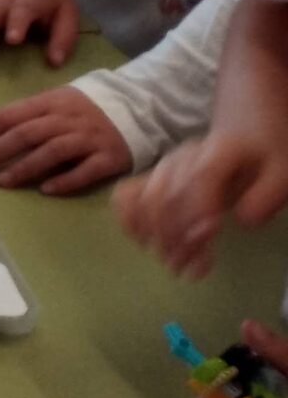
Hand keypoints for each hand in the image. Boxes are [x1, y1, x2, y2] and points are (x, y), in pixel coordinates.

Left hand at [0, 86, 131, 193]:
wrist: (144, 105)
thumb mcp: (59, 100)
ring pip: (51, 152)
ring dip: (23, 167)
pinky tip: (46, 190)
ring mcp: (90, 137)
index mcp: (50, 102)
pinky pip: (85, 171)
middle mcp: (68, 118)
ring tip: (2, 182)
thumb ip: (31, 114)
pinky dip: (64, 181)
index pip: (8, 116)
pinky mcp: (110, 156)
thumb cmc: (90, 107)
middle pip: (25, 134)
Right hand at [115, 133, 287, 279]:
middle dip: (177, 238)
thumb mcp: (282, 173)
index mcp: (219, 152)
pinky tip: (143, 242)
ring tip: (174, 263)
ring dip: (155, 237)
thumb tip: (241, 222)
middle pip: (169, 196)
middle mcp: (184, 158)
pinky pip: (126, 195)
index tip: (207, 238)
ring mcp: (164, 166)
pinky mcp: (152, 176)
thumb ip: (265, 198)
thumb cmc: (264, 154)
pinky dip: (129, 220)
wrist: (244, 126)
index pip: (200, 179)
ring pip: (145, 200)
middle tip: (192, 270)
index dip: (199, 209)